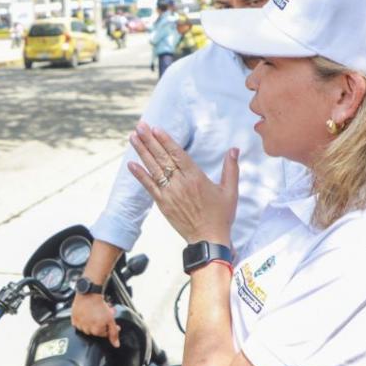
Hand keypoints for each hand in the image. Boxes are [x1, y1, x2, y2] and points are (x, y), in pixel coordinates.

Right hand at [72, 292, 120, 346]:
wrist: (89, 294)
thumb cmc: (99, 305)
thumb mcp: (110, 319)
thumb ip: (113, 333)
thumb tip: (116, 345)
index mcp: (96, 331)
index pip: (104, 334)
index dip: (108, 327)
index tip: (108, 320)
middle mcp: (86, 329)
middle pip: (95, 330)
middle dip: (100, 323)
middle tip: (102, 315)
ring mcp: (79, 324)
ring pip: (87, 327)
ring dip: (91, 322)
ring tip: (94, 313)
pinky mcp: (74, 319)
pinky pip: (78, 323)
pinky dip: (83, 320)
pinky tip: (87, 313)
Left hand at [126, 123, 236, 244]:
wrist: (208, 239)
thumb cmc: (221, 216)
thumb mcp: (230, 191)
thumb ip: (231, 168)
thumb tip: (234, 149)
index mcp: (196, 177)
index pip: (178, 154)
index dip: (166, 140)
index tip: (156, 128)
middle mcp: (181, 183)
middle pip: (162, 158)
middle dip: (150, 140)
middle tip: (140, 126)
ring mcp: (170, 193)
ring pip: (153, 169)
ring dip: (142, 152)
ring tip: (133, 138)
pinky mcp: (163, 204)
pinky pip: (149, 186)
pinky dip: (140, 175)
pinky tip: (131, 164)